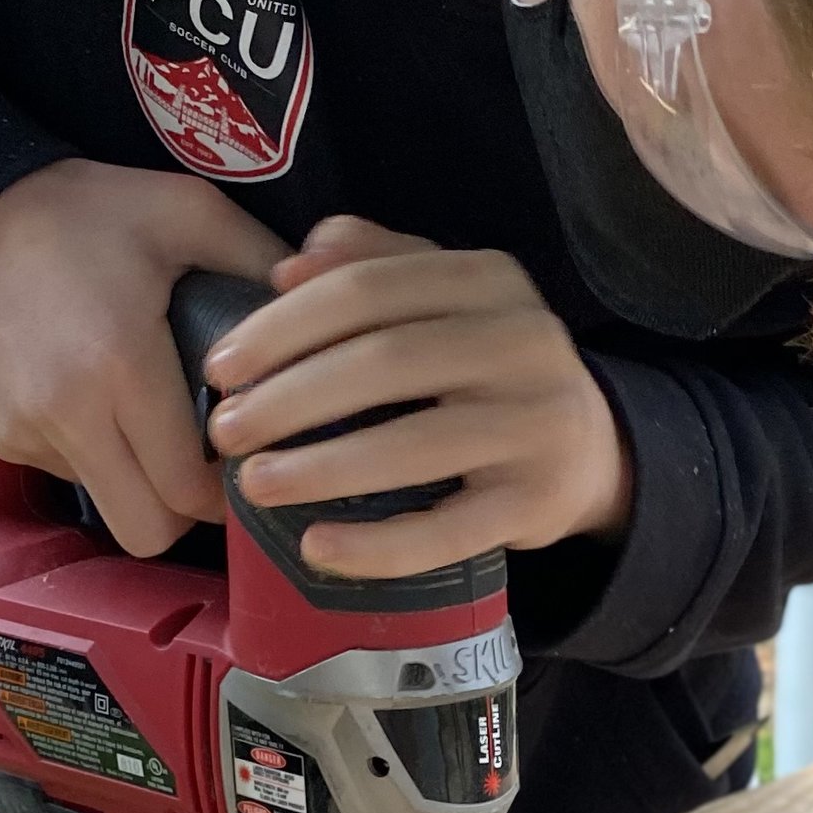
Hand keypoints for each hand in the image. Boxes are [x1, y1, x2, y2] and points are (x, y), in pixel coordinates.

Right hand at [0, 158, 287, 555]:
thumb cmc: (76, 209)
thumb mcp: (185, 210)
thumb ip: (262, 261)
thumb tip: (332, 302)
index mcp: (121, 367)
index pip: (189, 490)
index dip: (229, 492)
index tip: (250, 459)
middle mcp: (67, 415)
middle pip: (148, 531)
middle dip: (189, 512)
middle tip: (212, 465)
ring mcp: (26, 434)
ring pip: (109, 508)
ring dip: (141, 483)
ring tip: (155, 420)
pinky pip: (68, 475)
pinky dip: (96, 457)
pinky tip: (103, 401)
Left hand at [201, 217, 631, 578]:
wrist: (590, 448)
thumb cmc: (487, 367)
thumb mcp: (443, 297)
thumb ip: (373, 265)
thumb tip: (290, 267)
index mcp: (491, 278)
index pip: (370, 289)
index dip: (284, 327)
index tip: (222, 366)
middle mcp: (524, 342)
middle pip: (385, 362)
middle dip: (290, 398)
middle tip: (226, 432)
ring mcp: (537, 424)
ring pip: (414, 446)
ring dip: (321, 468)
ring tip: (254, 484)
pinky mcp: (537, 502)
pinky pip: (447, 531)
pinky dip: (378, 545)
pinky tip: (316, 548)